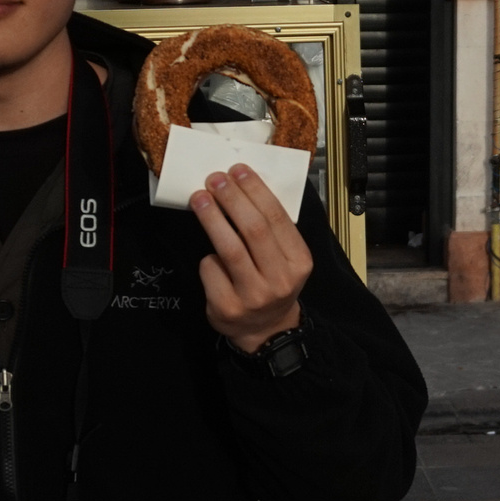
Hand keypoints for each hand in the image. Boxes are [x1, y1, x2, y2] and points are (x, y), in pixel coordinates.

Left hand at [194, 165, 313, 352]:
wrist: (267, 330)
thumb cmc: (273, 284)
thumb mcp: (286, 258)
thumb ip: (271, 230)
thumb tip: (242, 188)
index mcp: (299, 262)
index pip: (277, 218)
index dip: (255, 190)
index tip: (238, 171)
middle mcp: (279, 279)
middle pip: (253, 230)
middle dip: (232, 199)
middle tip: (216, 179)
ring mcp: (253, 296)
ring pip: (230, 248)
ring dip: (212, 218)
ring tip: (200, 198)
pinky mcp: (227, 307)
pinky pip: (211, 270)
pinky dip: (207, 258)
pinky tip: (209, 254)